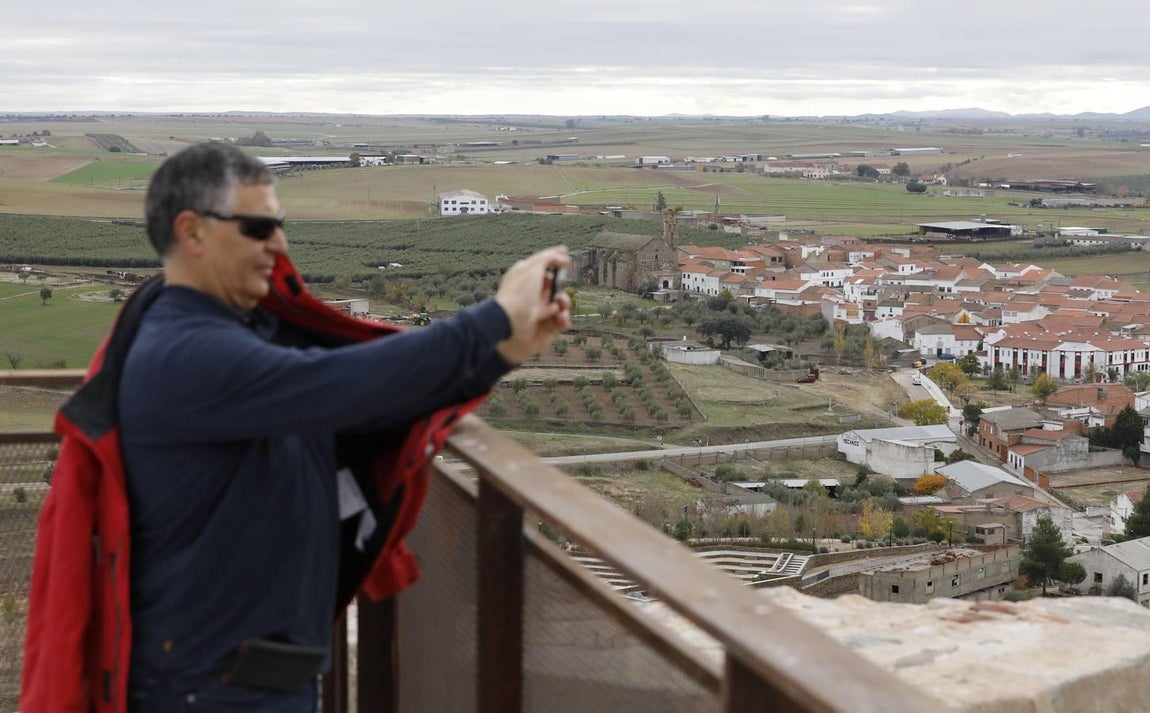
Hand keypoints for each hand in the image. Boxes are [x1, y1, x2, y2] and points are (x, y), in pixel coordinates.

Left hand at [494, 246, 572, 364]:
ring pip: (558, 301)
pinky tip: (560, 318)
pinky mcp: (540, 321)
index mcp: (525, 274)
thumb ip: (548, 257)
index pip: (543, 265)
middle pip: (553, 284)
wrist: (510, 322)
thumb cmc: (519, 293)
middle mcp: (530, 289)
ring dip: (564, 303)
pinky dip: (562, 318)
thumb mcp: (533, 268)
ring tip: (561, 307)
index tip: (567, 258)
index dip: (556, 260)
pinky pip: (557, 318)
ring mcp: (535, 306)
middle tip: (562, 289)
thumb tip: (562, 254)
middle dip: (562, 287)